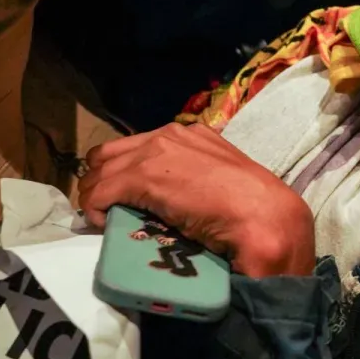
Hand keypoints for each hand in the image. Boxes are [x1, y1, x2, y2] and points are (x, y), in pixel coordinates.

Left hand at [79, 123, 315, 278]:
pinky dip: (95, 209)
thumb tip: (174, 199)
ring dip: (95, 196)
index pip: (137, 145)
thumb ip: (194, 179)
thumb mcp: (219, 182)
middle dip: (99, 180)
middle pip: (109, 153)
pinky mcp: (144, 175)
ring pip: (99, 171)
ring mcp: (156, 152)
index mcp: (192, 134)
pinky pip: (100, 192)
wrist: (264, 215)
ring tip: (103, 220)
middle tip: (104, 209)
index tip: (120, 197)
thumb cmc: (253, 207)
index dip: (121, 171)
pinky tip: (104, 225)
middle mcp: (171, 134)